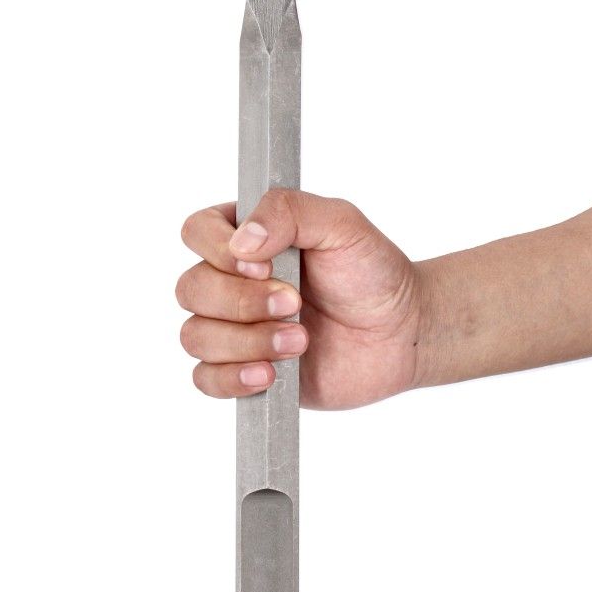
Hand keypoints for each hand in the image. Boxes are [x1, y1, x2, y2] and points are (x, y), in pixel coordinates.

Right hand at [177, 190, 422, 408]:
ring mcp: (236, 328)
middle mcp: (232, 280)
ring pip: (196, 336)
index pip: (196, 232)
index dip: (218, 251)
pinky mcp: (246, 369)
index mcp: (247, 236)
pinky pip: (206, 380)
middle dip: (242, 302)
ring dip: (246, 342)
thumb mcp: (342, 224)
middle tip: (295, 304)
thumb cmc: (372, 272)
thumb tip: (241, 241)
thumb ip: (291, 212)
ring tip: (300, 342)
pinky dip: (232, 378)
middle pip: (191, 288)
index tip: (264, 265)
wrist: (401, 331)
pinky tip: (269, 374)